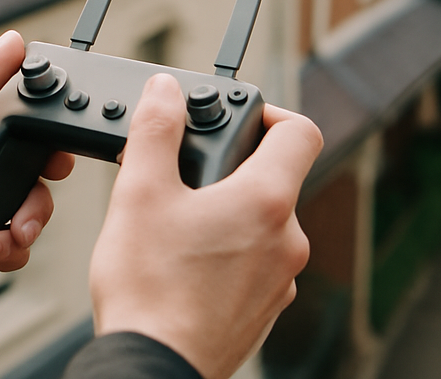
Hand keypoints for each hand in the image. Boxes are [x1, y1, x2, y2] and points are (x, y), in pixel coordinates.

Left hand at [0, 30, 73, 319]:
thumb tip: (13, 40)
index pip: (24, 125)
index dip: (48, 133)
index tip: (59, 142)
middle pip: (37, 172)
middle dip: (44, 185)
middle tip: (37, 189)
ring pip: (33, 213)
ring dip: (27, 223)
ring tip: (5, 230)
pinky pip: (17, 251)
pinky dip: (9, 251)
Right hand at [90, 74, 321, 378]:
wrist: (150, 371)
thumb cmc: (149, 289)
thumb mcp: (140, 191)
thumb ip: (156, 130)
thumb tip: (166, 89)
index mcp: (266, 201)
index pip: (300, 132)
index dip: (270, 112)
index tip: (237, 118)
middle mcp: (287, 241)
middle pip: (275, 177)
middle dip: (232, 166)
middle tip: (185, 174)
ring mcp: (281, 281)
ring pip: (263, 221)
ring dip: (229, 210)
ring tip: (177, 223)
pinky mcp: (264, 311)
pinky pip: (256, 261)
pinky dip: (229, 250)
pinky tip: (185, 263)